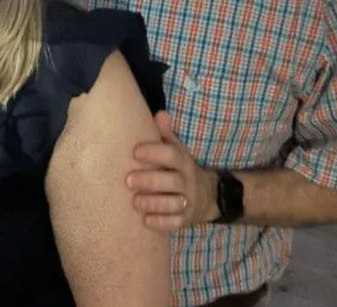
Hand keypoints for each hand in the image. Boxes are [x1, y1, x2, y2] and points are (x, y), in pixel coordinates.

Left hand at [126, 111, 219, 230]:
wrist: (207, 196)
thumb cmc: (179, 169)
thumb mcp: (176, 150)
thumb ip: (166, 134)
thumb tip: (160, 113)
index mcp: (183, 162)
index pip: (171, 155)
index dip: (154, 153)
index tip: (135, 152)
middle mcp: (187, 182)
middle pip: (171, 181)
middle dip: (150, 180)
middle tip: (128, 180)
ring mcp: (188, 202)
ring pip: (173, 204)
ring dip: (153, 203)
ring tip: (135, 201)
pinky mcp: (185, 220)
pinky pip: (175, 223)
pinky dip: (161, 222)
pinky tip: (145, 220)